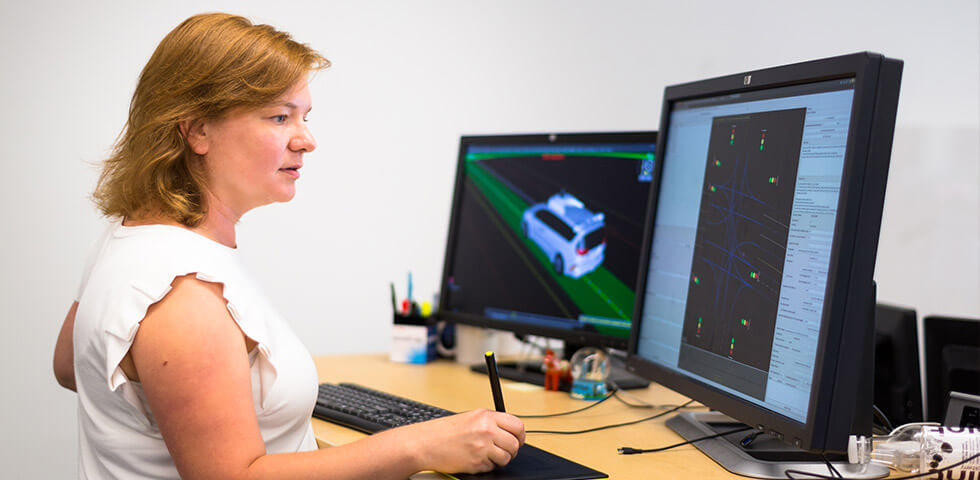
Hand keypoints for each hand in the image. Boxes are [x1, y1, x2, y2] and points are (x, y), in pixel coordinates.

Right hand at [401, 409, 524, 473]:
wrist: (425, 443)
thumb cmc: (444, 431)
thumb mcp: (471, 417)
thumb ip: (491, 422)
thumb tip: (511, 431)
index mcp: (486, 416)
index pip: (518, 425)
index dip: (520, 435)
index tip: (518, 439)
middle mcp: (486, 430)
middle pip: (515, 444)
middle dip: (511, 449)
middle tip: (502, 450)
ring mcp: (482, 447)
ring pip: (506, 458)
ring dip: (499, 459)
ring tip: (486, 454)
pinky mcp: (476, 463)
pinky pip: (491, 467)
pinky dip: (486, 466)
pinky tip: (474, 459)